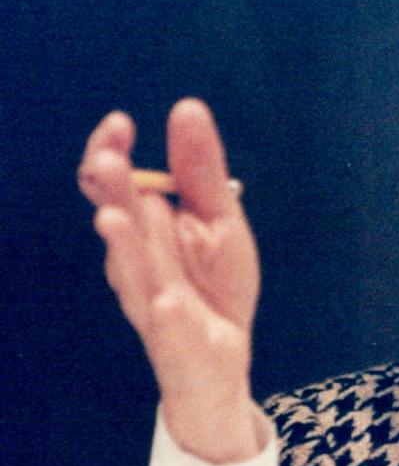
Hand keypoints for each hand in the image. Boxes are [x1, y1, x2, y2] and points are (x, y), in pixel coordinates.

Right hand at [78, 99, 263, 461]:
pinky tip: (166, 300)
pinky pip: (167, 328)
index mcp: (144, 228)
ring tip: (114, 219)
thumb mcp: (219, 220)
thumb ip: (201, 171)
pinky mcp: (175, 341)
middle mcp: (136, 261)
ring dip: (123, 246)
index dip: (109, 154)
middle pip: (117, 220)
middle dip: (111, 192)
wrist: (224, 357)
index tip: (121, 124)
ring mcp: (151, 302)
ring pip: (133, 272)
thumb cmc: (214, 283)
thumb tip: (186, 107)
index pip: (112, 186)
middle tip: (107, 159)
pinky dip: (167, 315)